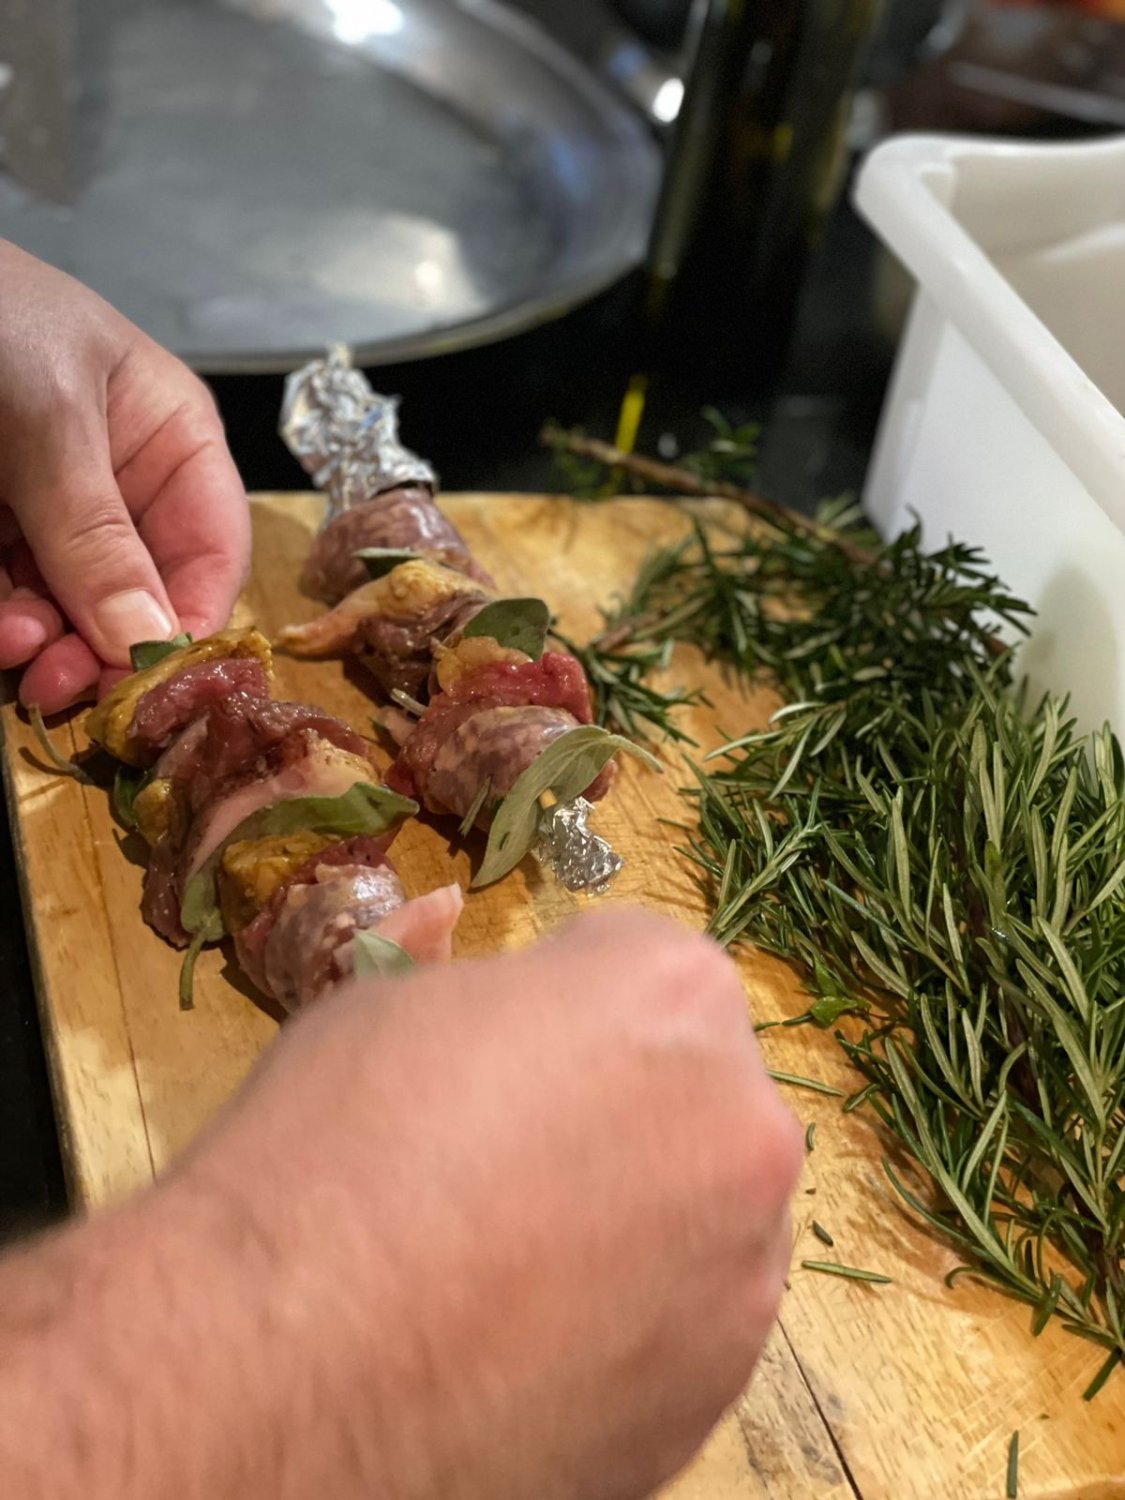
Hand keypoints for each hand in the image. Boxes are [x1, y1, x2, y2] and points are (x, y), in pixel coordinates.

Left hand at [0, 241, 249, 711]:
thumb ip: (95, 532)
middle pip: (144, 595)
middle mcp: (125, 485)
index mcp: (172, 441)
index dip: (194, 621)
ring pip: (74, 609)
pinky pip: (15, 596)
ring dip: (49, 643)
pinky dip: (6, 623)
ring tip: (16, 652)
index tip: (153, 679)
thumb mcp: (49, 415)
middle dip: (107, 643)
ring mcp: (55, 510)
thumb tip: (146, 642)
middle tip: (67, 682)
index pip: (214, 552)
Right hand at [166, 908, 803, 1499]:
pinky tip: (530, 1339)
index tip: (507, 1054)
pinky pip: (689, 1320)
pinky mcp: (724, 1386)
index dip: (564, 1005)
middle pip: (694, 1089)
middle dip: (619, 1107)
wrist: (276, 1370)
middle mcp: (745, 1121)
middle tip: (510, 1161)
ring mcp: (748, 1267)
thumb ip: (475, 981)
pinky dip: (632, 1319)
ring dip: (637, 1215)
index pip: (642, 965)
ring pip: (704, 1212)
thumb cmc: (328, 1149)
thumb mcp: (383, 1003)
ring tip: (516, 1262)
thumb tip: (458, 934)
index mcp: (672, 990)